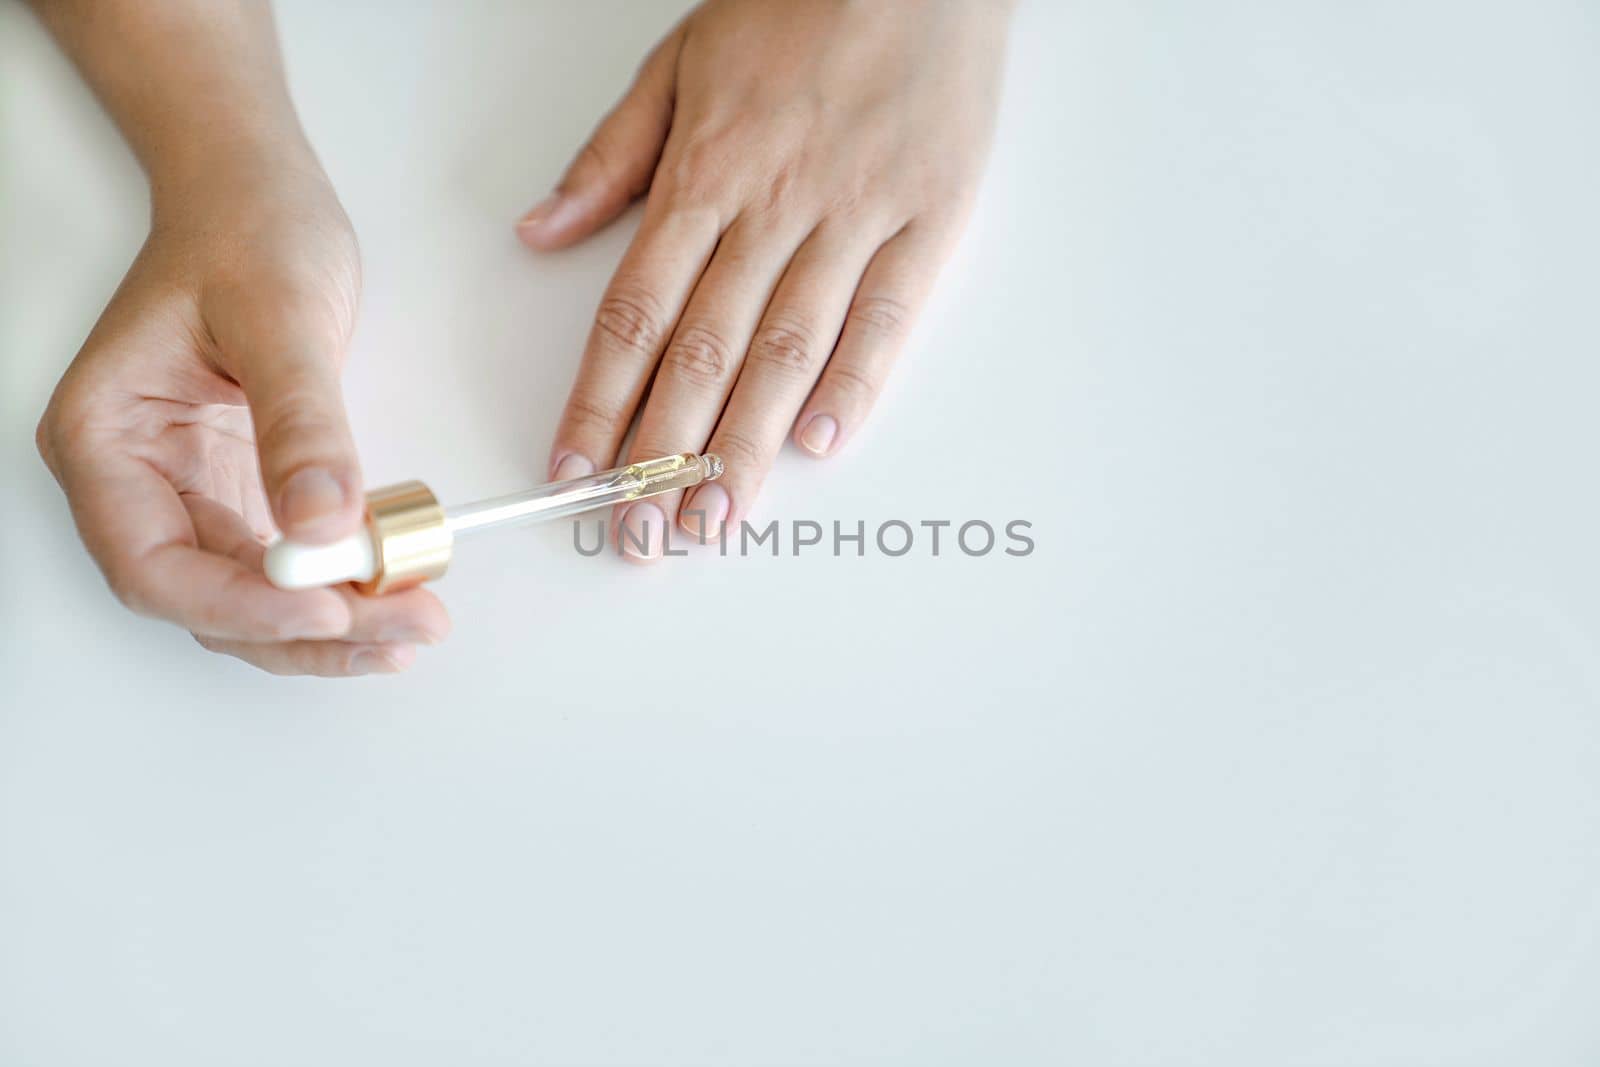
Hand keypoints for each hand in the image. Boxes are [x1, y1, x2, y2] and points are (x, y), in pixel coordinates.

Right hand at [35, 160, 448, 674]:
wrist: (259, 197)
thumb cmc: (244, 232)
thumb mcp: (279, 317)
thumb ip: (302, 424)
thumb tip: (324, 523)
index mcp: (105, 439)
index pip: (152, 564)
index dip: (239, 605)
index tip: (326, 608)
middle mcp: (139, 480)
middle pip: (205, 600)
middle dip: (306, 629)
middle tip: (402, 629)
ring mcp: (193, 492)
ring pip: (251, 598)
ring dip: (333, 625)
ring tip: (415, 622)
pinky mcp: (246, 493)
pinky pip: (288, 567)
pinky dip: (342, 590)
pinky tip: (395, 598)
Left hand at [517, 0, 1011, 558]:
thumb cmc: (796, 5)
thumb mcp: (677, 63)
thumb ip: (608, 160)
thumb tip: (540, 233)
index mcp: (705, 172)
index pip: (635, 311)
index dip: (599, 398)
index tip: (574, 465)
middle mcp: (774, 205)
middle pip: (705, 351)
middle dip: (663, 453)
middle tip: (639, 532)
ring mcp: (856, 217)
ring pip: (788, 350)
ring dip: (747, 445)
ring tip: (714, 517)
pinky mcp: (930, 220)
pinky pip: (886, 316)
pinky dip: (854, 383)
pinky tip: (819, 443)